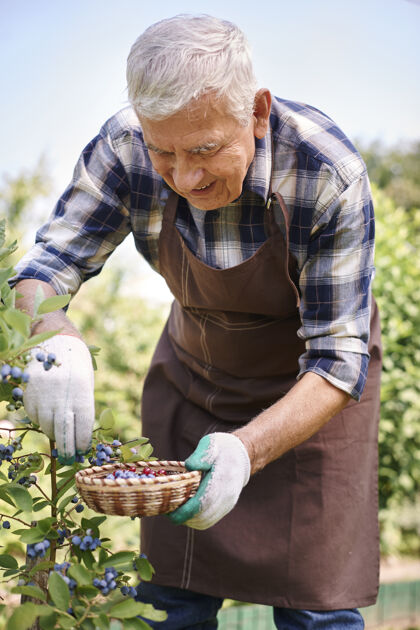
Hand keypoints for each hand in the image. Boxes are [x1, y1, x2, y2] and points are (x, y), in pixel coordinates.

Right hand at [23, 335, 94, 463]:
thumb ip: (81, 407)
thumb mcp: (86, 384)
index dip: (82, 443)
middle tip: (69, 457)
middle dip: (67, 448)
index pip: (82, 427)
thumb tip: (78, 436)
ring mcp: (43, 395)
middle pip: (63, 432)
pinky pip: (34, 416)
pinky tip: (48, 416)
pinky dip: (41, 420)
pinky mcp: (29, 393)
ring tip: (60, 434)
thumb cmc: (78, 365)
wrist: (57, 341)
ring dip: (54, 434)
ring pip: (47, 426)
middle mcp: (61, 396)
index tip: (82, 451)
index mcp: (82, 393)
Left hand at [168, 432, 250, 529]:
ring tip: (174, 510)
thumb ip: (202, 455)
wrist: (240, 457)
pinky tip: (185, 511)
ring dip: (188, 520)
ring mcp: (227, 504)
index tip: (170, 512)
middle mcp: (227, 495)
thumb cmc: (221, 450)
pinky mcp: (225, 508)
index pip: (203, 502)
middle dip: (183, 516)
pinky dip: (194, 520)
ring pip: (204, 522)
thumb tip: (189, 466)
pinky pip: (208, 521)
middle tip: (166, 509)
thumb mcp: (211, 445)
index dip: (186, 510)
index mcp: (223, 479)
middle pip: (202, 516)